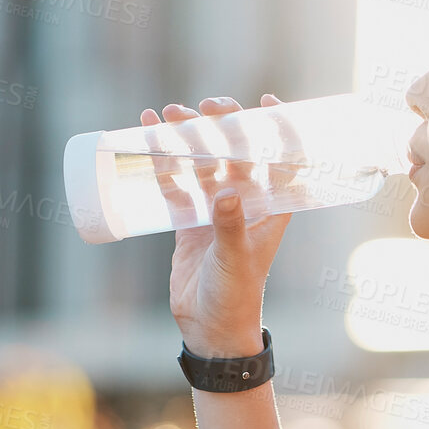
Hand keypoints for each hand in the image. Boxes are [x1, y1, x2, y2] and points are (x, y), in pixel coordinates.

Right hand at [143, 95, 296, 356]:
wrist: (211, 328)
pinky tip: (146, 136)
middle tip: (204, 106)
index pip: (282, 159)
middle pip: (237, 151)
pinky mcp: (188, 221)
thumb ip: (230, 226)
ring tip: (168, 113)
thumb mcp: (235, 258)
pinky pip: (176, 182)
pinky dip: (163, 160)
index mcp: (271, 208)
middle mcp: (245, 203)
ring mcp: (215, 209)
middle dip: (222, 124)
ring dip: (188, 137)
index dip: (279, 129)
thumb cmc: (236, 295)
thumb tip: (226, 191)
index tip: (270, 101)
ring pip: (203, 161)